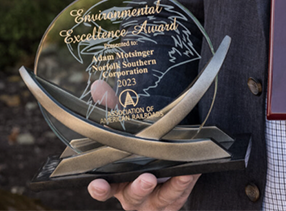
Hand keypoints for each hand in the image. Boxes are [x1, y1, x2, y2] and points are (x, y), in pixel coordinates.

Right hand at [85, 79, 198, 208]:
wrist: (164, 173)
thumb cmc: (139, 154)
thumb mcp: (125, 134)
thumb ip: (112, 112)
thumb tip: (98, 86)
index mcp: (116, 182)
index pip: (104, 189)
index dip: (99, 188)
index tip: (96, 183)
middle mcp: (133, 194)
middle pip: (132, 195)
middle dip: (138, 188)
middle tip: (146, 178)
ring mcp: (154, 199)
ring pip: (157, 197)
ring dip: (164, 187)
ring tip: (163, 175)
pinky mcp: (173, 198)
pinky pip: (179, 192)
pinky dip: (183, 181)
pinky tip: (189, 171)